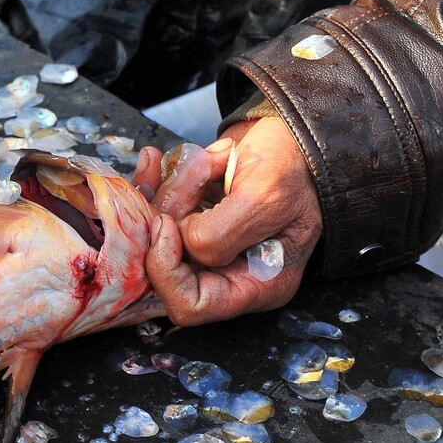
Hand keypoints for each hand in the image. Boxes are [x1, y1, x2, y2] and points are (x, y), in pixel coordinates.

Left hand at [131, 117, 322, 324]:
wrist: (291, 137)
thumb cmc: (293, 168)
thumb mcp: (266, 200)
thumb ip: (220, 234)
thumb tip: (177, 239)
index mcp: (255, 285)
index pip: (191, 305)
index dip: (167, 271)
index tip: (167, 225)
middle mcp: (225, 273)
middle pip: (164, 267)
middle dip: (165, 218)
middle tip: (187, 179)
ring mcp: (203, 248)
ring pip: (153, 236)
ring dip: (163, 193)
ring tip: (196, 162)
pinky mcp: (186, 222)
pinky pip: (152, 214)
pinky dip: (150, 184)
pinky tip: (155, 159)